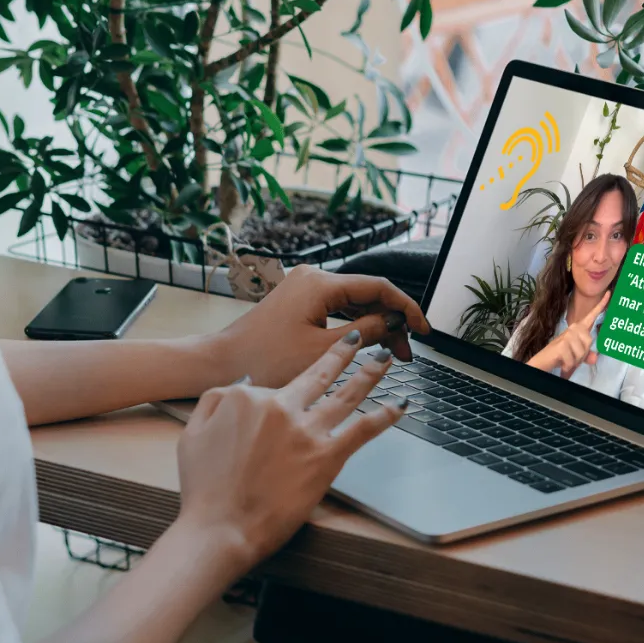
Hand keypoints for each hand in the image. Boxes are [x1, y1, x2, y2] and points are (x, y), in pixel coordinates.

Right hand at [176, 331, 403, 574]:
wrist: (219, 529)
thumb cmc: (204, 489)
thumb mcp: (193, 433)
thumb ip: (216, 400)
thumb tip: (246, 384)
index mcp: (250, 397)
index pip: (277, 385)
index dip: (283, 394)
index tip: (292, 394)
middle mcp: (282, 407)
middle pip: (320, 373)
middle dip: (344, 352)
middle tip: (359, 338)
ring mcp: (307, 431)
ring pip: (347, 393)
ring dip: (370, 373)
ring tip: (385, 359)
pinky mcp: (326, 457)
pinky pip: (362, 429)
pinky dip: (384, 416)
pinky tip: (400, 406)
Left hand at [207, 265, 429, 388]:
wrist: (220, 364)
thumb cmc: (264, 360)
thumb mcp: (322, 351)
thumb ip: (365, 334)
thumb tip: (394, 324)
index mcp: (320, 283)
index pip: (378, 287)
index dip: (405, 307)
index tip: (423, 329)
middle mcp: (314, 278)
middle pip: (368, 294)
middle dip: (391, 322)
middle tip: (407, 353)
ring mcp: (305, 289)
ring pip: (354, 302)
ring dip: (375, 326)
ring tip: (393, 354)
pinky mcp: (299, 302)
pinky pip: (338, 308)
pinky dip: (355, 326)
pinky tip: (368, 345)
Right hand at [526, 291, 608, 378]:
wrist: (543, 361)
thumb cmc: (561, 356)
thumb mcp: (577, 356)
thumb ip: (587, 356)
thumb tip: (594, 358)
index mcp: (578, 328)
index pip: (592, 315)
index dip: (601, 305)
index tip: (609, 293)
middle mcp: (573, 328)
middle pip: (589, 342)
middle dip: (582, 354)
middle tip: (572, 357)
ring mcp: (567, 335)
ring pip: (582, 352)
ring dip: (575, 361)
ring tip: (566, 360)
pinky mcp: (562, 344)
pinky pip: (573, 360)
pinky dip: (568, 366)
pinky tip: (562, 364)